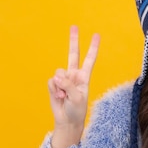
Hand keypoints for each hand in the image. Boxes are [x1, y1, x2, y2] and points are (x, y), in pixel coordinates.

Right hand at [48, 25, 99, 147]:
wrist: (67, 121)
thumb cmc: (77, 110)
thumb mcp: (77, 98)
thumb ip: (68, 85)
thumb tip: (58, 76)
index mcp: (84, 77)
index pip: (89, 59)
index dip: (93, 48)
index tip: (96, 35)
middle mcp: (74, 75)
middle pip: (73, 54)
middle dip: (73, 40)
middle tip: (74, 26)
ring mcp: (63, 79)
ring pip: (58, 72)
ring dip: (60, 85)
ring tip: (64, 96)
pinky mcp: (54, 85)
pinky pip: (52, 82)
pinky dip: (54, 90)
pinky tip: (58, 97)